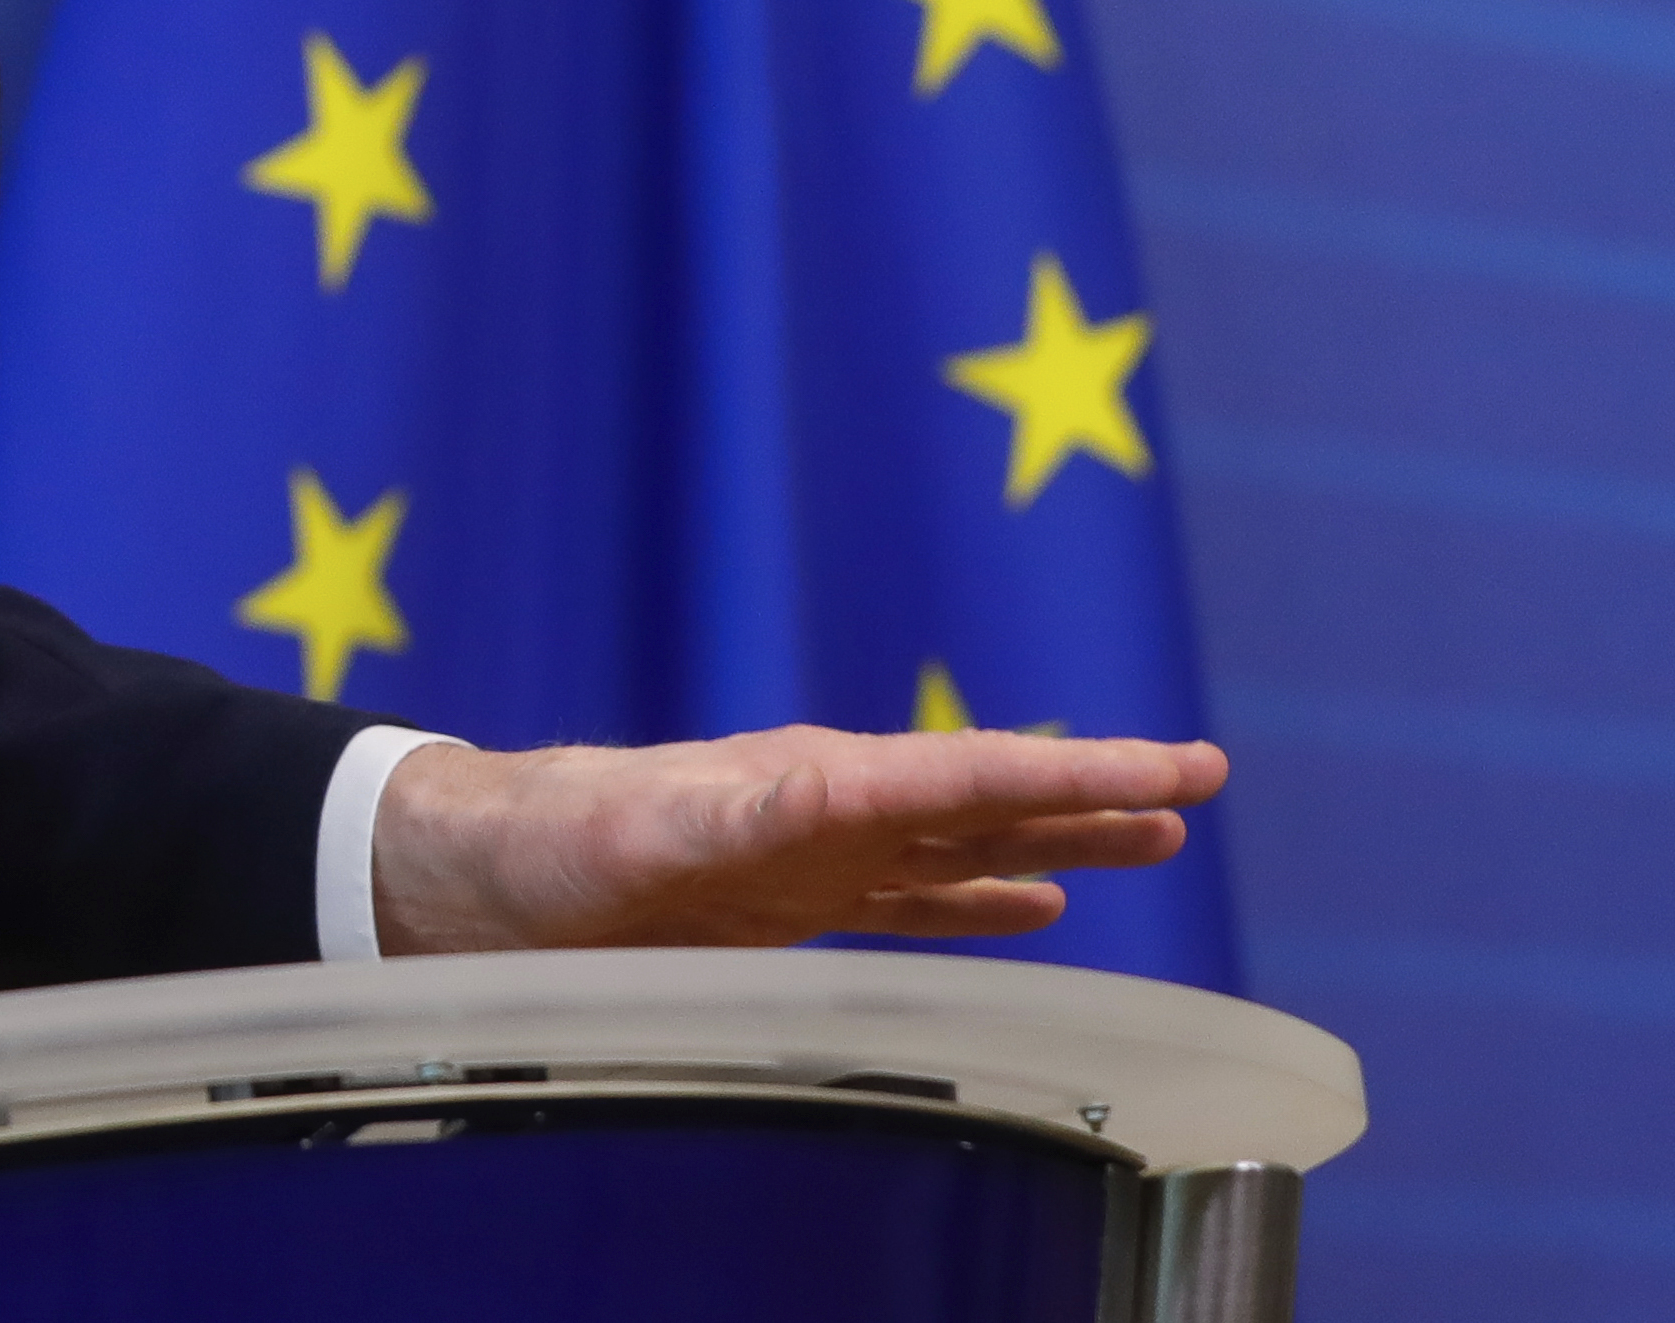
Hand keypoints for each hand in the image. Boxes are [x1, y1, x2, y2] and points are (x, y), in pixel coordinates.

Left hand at [368, 726, 1226, 954]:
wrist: (469, 874)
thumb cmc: (546, 847)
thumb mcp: (638, 837)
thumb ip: (734, 817)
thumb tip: (833, 788)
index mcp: (809, 784)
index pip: (970, 775)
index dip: (1080, 773)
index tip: (1178, 768)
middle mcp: (825, 807)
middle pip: (987, 793)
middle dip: (1098, 788)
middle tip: (1206, 779)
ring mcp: (811, 855)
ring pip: (965, 843)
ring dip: (1060, 838)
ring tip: (1160, 836)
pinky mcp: (784, 904)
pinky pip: (908, 902)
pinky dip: (980, 901)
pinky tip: (1040, 906)